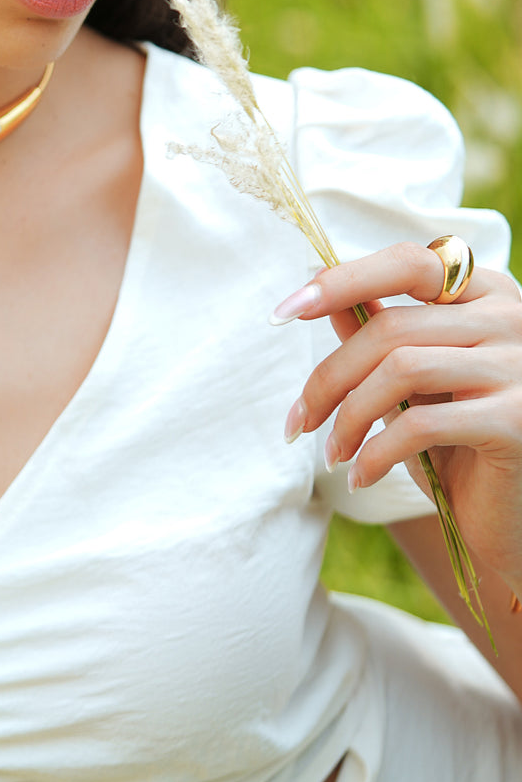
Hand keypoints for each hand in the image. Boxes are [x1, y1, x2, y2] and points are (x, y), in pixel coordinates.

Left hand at [276, 242, 521, 594]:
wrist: (511, 518)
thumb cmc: (460, 442)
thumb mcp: (414, 382)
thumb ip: (379, 332)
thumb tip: (321, 294)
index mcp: (485, 292)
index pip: (406, 263)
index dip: (340, 280)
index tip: (283, 312)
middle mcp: (510, 317)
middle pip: (391, 327)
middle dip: (329, 377)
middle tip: (298, 421)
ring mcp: (518, 366)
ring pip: (401, 369)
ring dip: (349, 417)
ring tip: (332, 453)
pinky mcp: (515, 419)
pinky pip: (422, 422)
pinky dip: (376, 452)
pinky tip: (360, 474)